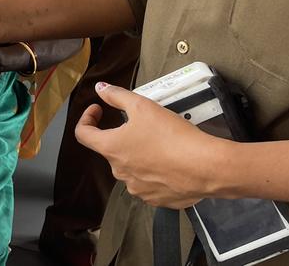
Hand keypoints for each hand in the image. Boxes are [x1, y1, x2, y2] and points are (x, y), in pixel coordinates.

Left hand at [75, 83, 228, 208]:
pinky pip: (149, 182)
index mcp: (111, 149)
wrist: (205, 167)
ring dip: (139, 154)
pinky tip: (170, 162)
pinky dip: (154, 171)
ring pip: (131, 167)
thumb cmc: (171, 136)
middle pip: (112, 149)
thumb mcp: (143, 106)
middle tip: (143, 124)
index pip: (83, 134)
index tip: (99, 110)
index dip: (87, 118)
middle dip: (122, 136)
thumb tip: (100, 89)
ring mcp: (137, 188)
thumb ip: (117, 96)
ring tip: (160, 143)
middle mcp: (119, 172)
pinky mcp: (155, 199)